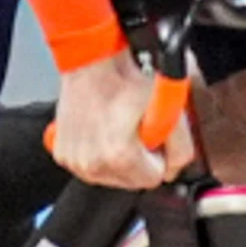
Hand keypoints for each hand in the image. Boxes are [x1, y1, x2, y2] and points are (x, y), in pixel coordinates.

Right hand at [47, 53, 193, 189]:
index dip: (159, 155)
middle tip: (136, 131)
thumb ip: (181, 147)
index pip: (155, 178)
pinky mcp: (64, 156)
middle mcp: (93, 165)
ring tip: (118, 129)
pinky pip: (91, 168)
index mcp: (119, 157)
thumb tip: (176, 167)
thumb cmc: (126, 81)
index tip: (152, 137)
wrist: (93, 64)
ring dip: (120, 159)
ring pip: (112, 177)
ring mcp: (76, 162)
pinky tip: (103, 132)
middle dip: (140, 160)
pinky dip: (99, 155)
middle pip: (133, 182)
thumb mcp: (169, 110)